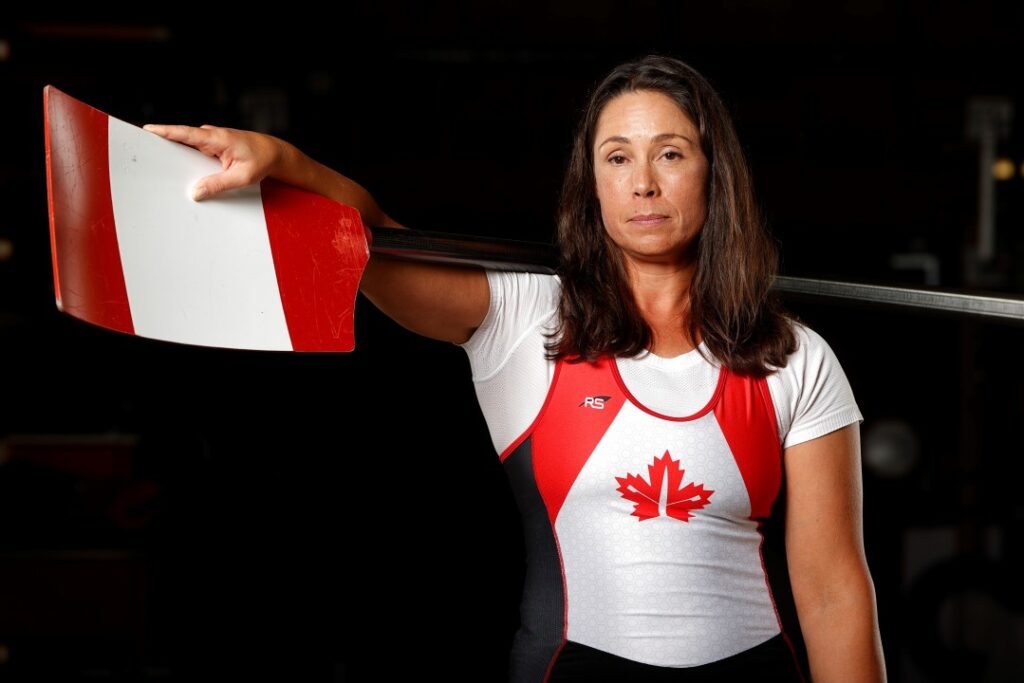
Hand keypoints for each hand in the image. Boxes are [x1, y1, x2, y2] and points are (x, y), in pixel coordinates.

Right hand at [142, 124, 283, 200]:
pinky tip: (177, 170)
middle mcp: (211, 135)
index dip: (166, 131)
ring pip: (186, 145)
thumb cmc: (261, 161)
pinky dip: (185, 157)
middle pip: (180, 138)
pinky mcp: (212, 146)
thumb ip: (219, 184)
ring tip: (155, 164)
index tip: (147, 130)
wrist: (274, 153)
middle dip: (161, 143)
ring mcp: (211, 140)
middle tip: (141, 151)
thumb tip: (196, 193)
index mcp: (217, 138)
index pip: (186, 133)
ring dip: (172, 152)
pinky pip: (194, 150)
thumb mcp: (242, 176)